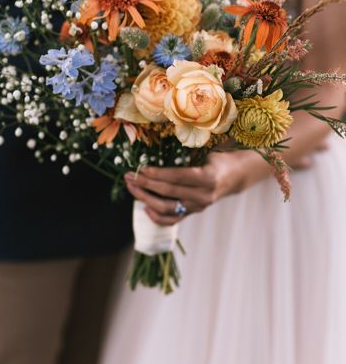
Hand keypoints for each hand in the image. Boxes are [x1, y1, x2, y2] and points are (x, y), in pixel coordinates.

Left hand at [125, 150, 270, 225]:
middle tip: (129, 176)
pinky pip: (172, 220)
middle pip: (168, 192)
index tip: (141, 168)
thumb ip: (188, 152)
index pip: (177, 177)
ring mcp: (197, 207)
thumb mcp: (208, 152)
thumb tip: (161, 143)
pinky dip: (157, 216)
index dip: (157, 174)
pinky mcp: (193, 213)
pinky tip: (145, 207)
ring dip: (146, 199)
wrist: (235, 177)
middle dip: (146, 184)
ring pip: (167, 208)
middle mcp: (203, 195)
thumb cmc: (219, 159)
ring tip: (132, 188)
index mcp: (207, 178)